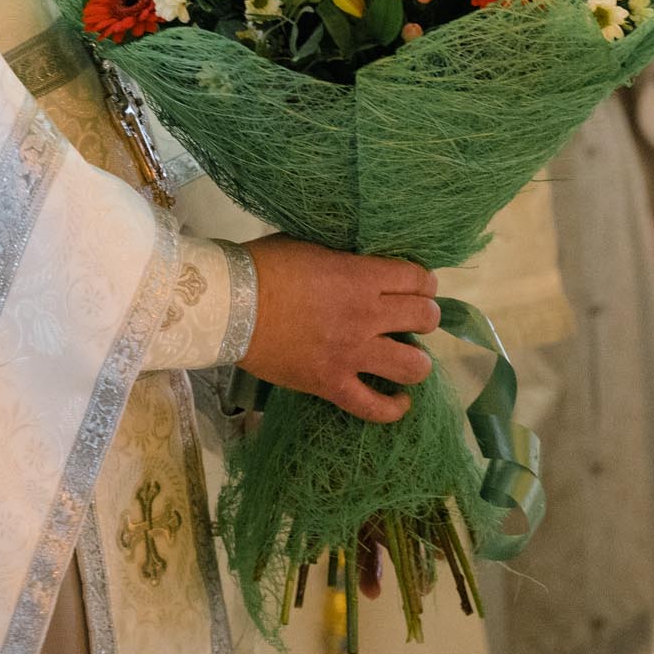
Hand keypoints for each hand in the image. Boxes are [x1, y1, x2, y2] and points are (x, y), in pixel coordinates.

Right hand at [238, 239, 439, 423]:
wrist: (229, 306)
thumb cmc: (265, 266)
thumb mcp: (312, 246)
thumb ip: (345, 259)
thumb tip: (363, 266)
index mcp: (361, 277)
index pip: (418, 279)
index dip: (424, 282)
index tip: (417, 286)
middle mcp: (366, 317)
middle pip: (424, 318)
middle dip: (424, 315)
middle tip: (410, 317)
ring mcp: (351, 355)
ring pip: (413, 366)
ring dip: (417, 360)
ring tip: (406, 355)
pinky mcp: (332, 384)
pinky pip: (374, 407)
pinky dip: (393, 408)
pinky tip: (400, 401)